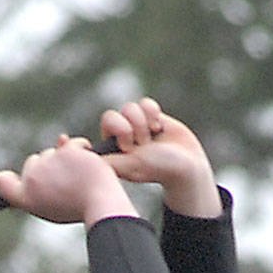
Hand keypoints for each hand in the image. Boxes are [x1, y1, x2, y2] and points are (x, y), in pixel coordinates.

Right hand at [0, 135, 138, 227]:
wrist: (100, 204)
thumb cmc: (79, 208)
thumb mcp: (57, 201)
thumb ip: (48, 178)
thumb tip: (60, 138)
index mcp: (27, 198)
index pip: (5, 186)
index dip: (4, 181)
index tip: (2, 178)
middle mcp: (32, 180)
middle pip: (34, 162)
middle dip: (48, 165)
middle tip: (66, 185)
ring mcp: (47, 164)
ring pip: (54, 151)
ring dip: (67, 158)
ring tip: (79, 178)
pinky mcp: (64, 152)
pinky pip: (72, 144)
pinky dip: (81, 150)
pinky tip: (88, 165)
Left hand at [98, 98, 221, 217]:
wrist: (186, 166)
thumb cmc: (157, 169)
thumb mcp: (129, 165)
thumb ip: (108, 160)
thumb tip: (86, 155)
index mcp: (113, 150)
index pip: (106, 123)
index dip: (118, 128)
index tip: (129, 146)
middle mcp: (122, 138)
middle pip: (116, 113)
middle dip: (132, 124)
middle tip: (142, 143)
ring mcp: (136, 127)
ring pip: (130, 107)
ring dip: (143, 121)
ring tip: (152, 137)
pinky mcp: (151, 118)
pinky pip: (145, 103)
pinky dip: (153, 113)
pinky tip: (158, 128)